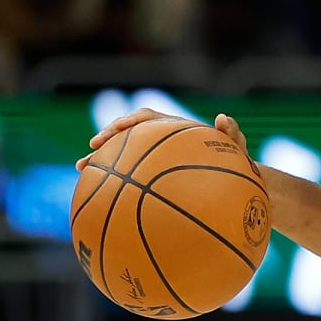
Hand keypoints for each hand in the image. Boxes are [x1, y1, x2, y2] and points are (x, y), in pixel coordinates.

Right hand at [77, 109, 249, 169]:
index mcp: (174, 130)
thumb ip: (232, 133)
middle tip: (92, 147)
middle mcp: (160, 142)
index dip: (132, 121)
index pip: (148, 118)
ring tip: (82, 169)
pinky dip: (113, 186)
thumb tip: (223, 118)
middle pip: (127, 135)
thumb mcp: (237, 148)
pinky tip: (100, 201)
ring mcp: (154, 161)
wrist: (237, 184)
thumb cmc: (237, 164)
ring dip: (101, 160)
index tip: (121, 127)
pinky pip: (130, 180)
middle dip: (107, 138)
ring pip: (122, 156)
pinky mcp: (152, 178)